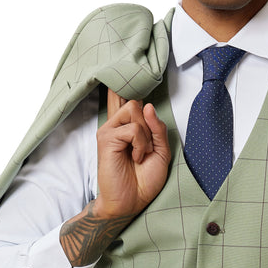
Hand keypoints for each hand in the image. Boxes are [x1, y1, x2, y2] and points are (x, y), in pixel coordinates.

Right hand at [94, 89, 170, 220]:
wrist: (130, 203)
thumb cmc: (143, 181)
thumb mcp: (161, 152)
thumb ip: (157, 129)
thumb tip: (148, 105)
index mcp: (127, 127)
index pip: (124, 97)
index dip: (122, 83)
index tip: (121, 64)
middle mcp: (115, 125)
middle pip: (136, 101)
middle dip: (149, 124)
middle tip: (146, 149)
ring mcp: (109, 130)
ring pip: (135, 110)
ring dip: (146, 135)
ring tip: (141, 154)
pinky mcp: (106, 138)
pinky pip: (133, 129)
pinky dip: (140, 144)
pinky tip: (135, 157)